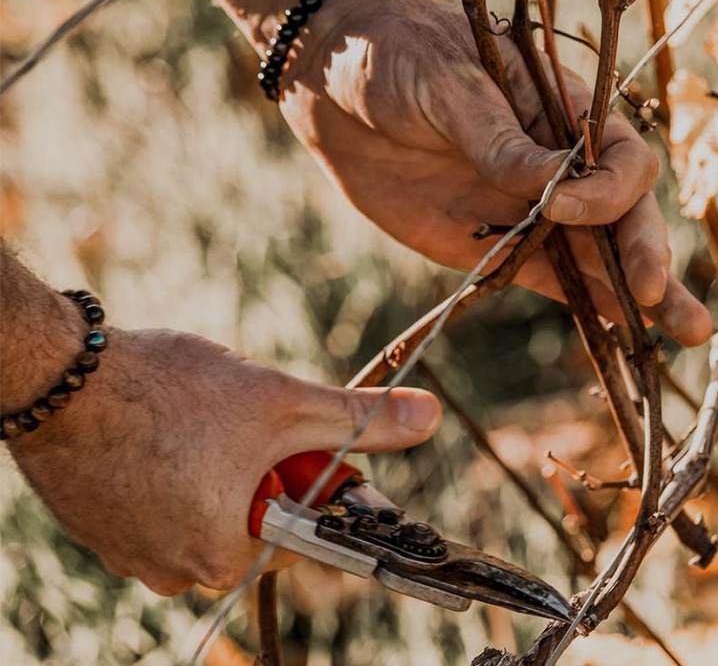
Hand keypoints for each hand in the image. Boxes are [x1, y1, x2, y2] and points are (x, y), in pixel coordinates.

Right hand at [8, 327, 441, 594]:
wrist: (61, 374)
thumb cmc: (174, 391)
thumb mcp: (284, 403)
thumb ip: (360, 421)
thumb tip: (430, 419)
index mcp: (224, 556)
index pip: (294, 532)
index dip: (298, 479)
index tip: (282, 442)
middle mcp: (172, 570)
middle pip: (246, 520)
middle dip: (250, 470)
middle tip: (233, 423)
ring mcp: (126, 552)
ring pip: (197, 508)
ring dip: (207, 467)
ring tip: (189, 422)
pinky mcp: (94, 526)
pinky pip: (152, 503)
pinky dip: (163, 470)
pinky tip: (155, 431)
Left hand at [275, 0, 711, 345]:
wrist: (334, 83)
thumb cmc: (400, 56)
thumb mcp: (450, 83)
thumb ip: (500, 138)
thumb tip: (554, 188)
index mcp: (563, 110)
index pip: (620, 158)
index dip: (606, 191)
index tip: (560, 208)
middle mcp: (560, 165)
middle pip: (622, 213)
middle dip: (646, 254)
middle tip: (660, 297)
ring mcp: (531, 209)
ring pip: (597, 254)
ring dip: (636, 294)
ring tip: (683, 334)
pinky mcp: (497, 243)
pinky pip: (549, 277)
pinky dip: (584, 304)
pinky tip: (619, 332)